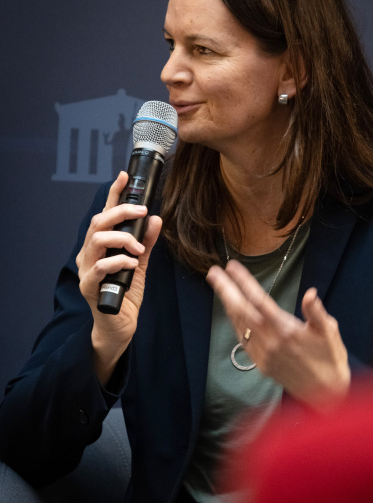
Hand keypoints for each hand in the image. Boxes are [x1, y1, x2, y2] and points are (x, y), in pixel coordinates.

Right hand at [76, 172, 161, 384]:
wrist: (119, 327)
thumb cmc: (125, 295)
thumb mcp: (140, 265)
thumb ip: (145, 243)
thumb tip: (156, 219)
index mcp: (100, 246)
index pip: (105, 214)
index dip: (113, 194)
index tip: (124, 176)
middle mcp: (89, 254)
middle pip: (98, 222)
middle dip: (120, 213)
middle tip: (142, 212)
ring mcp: (86, 270)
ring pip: (96, 240)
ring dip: (121, 238)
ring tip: (138, 248)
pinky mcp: (89, 287)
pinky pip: (101, 267)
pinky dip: (119, 261)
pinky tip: (131, 263)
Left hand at [206, 259, 350, 409]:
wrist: (326, 393)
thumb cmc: (330, 358)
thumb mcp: (329, 331)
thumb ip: (316, 312)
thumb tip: (310, 293)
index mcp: (286, 330)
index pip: (259, 300)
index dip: (244, 282)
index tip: (232, 266)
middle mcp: (270, 341)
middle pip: (241, 310)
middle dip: (225, 289)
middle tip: (213, 272)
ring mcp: (262, 354)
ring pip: (239, 324)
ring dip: (227, 304)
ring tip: (219, 286)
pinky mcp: (260, 363)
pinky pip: (242, 339)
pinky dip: (234, 322)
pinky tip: (231, 311)